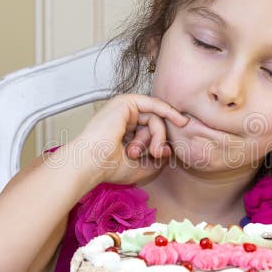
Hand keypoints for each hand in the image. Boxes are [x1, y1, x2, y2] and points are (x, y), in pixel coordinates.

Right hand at [72, 94, 188, 185]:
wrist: (91, 163)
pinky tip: (179, 120)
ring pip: (155, 117)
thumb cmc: (108, 167)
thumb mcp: (141, 167)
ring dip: (159, 135)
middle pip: (153, 124)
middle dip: (159, 139)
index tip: (165, 153)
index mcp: (123, 131)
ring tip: (152, 150)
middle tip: (157, 154)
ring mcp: (123, 109)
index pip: (149, 131)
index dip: (159, 141)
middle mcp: (123, 118)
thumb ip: (157, 159)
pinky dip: (168, 111)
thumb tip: (170, 150)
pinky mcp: (126, 103)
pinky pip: (153, 104)